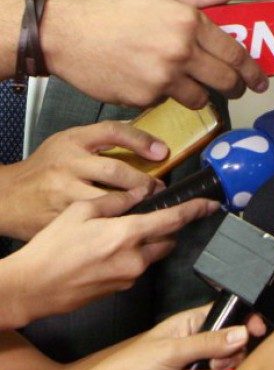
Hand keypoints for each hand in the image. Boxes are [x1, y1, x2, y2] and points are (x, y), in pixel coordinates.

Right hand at [0, 121, 168, 240]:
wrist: (8, 199)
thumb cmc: (44, 168)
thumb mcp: (70, 141)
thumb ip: (104, 138)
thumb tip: (148, 144)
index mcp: (72, 146)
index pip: (113, 136)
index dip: (141, 142)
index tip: (162, 153)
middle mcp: (68, 169)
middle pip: (115, 172)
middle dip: (144, 183)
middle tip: (159, 189)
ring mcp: (64, 199)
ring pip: (110, 205)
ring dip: (136, 209)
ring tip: (153, 211)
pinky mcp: (61, 221)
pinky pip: (98, 229)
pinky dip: (119, 231)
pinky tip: (131, 232)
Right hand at [1, 188, 220, 326]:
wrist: (32, 287)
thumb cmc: (51, 248)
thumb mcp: (80, 211)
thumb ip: (115, 200)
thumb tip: (139, 192)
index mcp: (128, 234)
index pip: (174, 220)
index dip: (196, 210)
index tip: (211, 204)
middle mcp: (135, 258)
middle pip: (168, 240)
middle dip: (166, 228)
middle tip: (149, 217)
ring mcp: (129, 277)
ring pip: (153, 255)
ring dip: (148, 244)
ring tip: (120, 235)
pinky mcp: (121, 289)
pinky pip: (136, 268)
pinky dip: (132, 257)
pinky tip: (107, 252)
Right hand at [42, 0, 268, 108]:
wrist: (70, 35)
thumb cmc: (111, 9)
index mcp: (188, 21)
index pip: (234, 52)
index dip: (252, 69)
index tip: (260, 79)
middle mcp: (181, 50)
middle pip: (226, 80)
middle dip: (238, 87)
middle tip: (239, 88)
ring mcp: (164, 77)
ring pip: (200, 98)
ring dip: (202, 94)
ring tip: (192, 85)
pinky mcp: (146, 97)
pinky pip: (169, 102)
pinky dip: (167, 95)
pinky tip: (152, 80)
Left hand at [75, 304, 252, 369]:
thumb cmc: (130, 367)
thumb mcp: (172, 349)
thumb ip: (210, 342)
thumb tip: (242, 332)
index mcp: (192, 325)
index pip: (228, 317)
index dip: (244, 323)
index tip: (256, 330)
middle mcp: (198, 347)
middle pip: (233, 352)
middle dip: (222, 363)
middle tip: (209, 365)